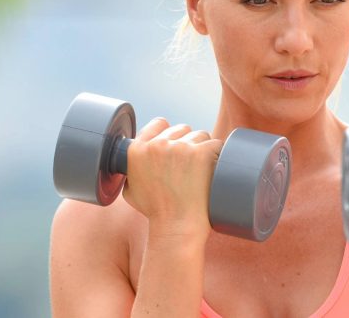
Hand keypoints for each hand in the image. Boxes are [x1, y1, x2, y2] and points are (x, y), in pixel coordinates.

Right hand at [121, 117, 222, 239]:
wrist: (177, 226)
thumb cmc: (156, 212)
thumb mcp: (131, 189)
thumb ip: (131, 169)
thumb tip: (137, 158)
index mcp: (137, 149)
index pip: (159, 123)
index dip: (169, 133)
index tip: (175, 146)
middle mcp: (157, 144)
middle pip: (181, 129)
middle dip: (187, 143)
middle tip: (189, 166)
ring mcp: (180, 147)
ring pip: (200, 135)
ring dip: (203, 148)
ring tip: (201, 172)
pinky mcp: (201, 152)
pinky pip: (216, 144)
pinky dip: (218, 155)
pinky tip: (214, 169)